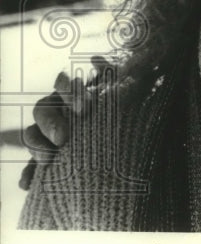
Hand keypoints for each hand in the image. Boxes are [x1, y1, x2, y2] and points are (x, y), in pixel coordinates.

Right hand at [19, 56, 112, 189]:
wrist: (129, 146)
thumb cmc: (122, 113)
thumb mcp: (121, 95)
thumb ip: (111, 77)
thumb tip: (95, 59)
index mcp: (74, 92)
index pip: (63, 84)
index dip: (70, 92)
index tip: (85, 109)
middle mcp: (58, 111)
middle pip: (43, 111)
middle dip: (51, 124)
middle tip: (63, 139)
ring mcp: (49, 136)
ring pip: (32, 136)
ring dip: (37, 147)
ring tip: (49, 161)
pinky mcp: (48, 160)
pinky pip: (31, 167)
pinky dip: (29, 175)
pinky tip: (29, 184)